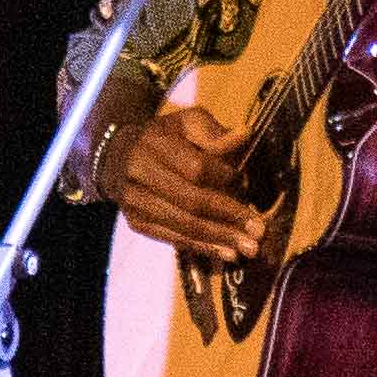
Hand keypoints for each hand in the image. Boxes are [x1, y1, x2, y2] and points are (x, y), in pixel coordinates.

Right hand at [101, 101, 275, 263]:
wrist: (117, 156)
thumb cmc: (164, 137)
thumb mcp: (187, 123)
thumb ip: (214, 132)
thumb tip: (244, 136)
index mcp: (153, 143)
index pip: (194, 167)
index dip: (222, 177)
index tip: (245, 182)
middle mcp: (138, 174)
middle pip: (189, 201)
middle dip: (228, 217)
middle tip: (259, 231)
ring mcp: (133, 202)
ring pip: (181, 225)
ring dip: (218, 239)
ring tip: (248, 249)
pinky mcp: (135, 222)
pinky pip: (172, 238)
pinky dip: (201, 247)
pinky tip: (225, 253)